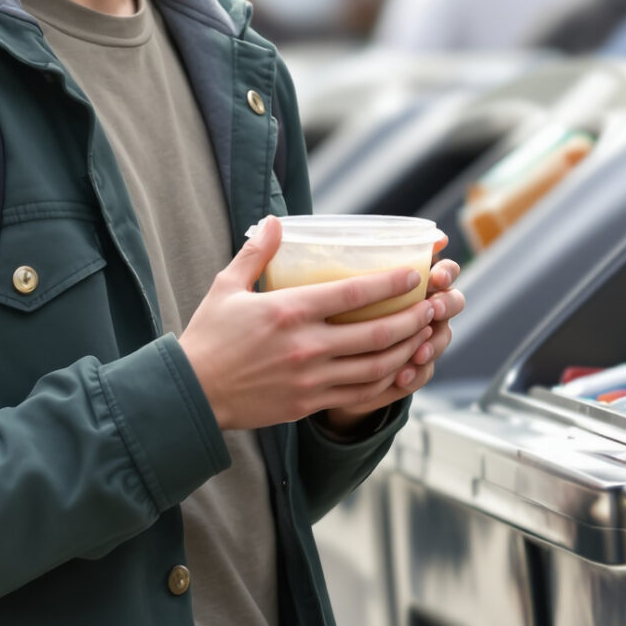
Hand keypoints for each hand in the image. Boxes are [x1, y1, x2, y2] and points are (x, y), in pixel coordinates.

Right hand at [180, 217, 451, 430]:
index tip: (414, 274)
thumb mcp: (227, 287)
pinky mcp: (309, 403)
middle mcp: (306, 347)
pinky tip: (399, 369)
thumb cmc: (209, 337)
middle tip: (433, 306)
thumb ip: (257, 253)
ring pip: (376, 367)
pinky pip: (360, 395)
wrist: (192, 392)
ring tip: (425, 335)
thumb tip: (276, 222)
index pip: (353, 294)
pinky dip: (387, 382)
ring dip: (407, 350)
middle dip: (412, 319)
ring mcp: (311, 379)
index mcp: (288, 311)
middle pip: (376, 333)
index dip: (390, 283)